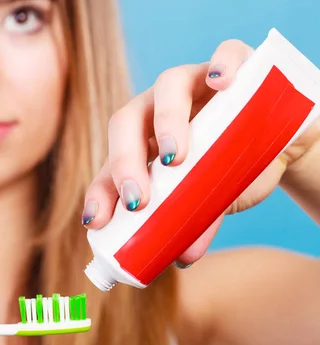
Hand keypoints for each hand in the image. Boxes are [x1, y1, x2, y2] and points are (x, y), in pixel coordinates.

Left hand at [83, 39, 319, 267]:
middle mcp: (161, 109)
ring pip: (168, 85)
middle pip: (127, 121)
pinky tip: (222, 83)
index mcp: (145, 143)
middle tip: (138, 200)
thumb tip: (182, 256)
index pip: (111, 164)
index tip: (97, 222)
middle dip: (124, 162)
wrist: (284, 140)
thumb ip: (196, 220)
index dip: (100, 191)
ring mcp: (195, 83)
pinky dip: (224, 64)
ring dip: (167, 121)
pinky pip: (227, 52)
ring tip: (175, 158)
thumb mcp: (214, 197)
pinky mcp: (233, 65)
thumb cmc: (236, 167)